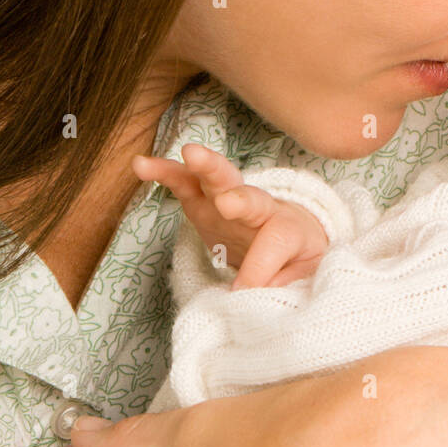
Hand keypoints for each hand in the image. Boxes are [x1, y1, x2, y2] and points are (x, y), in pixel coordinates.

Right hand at [132, 142, 328, 287]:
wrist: (293, 238)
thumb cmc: (298, 259)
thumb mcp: (304, 275)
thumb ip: (285, 282)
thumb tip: (251, 292)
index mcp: (290, 229)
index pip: (277, 242)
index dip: (259, 268)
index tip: (243, 293)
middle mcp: (260, 209)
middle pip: (251, 197)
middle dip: (239, 197)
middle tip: (228, 203)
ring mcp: (228, 201)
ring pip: (217, 179)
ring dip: (205, 166)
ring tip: (190, 153)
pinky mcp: (202, 202)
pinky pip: (183, 183)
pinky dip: (164, 173)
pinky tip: (142, 164)